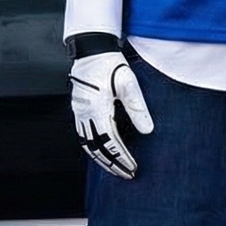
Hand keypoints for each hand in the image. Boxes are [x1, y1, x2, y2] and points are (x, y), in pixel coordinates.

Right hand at [69, 48, 153, 178]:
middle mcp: (84, 114)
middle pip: (96, 148)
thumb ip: (138, 108)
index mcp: (96, 109)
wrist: (92, 50)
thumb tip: (147, 131)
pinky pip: (83, 136)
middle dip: (112, 164)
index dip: (121, 157)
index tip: (132, 168)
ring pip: (87, 145)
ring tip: (116, 169)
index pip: (109, 142)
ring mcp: (79, 112)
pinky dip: (93, 149)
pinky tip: (103, 153)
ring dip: (101, 159)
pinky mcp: (78, 109)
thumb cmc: (111, 65)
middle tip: (127, 175)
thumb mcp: (129, 84)